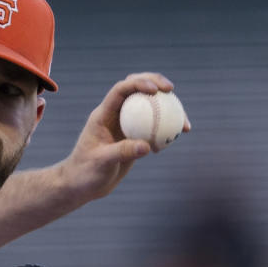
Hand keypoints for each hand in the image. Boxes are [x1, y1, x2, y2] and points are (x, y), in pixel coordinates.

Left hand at [62, 72, 190, 200]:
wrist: (82, 185)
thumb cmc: (85, 172)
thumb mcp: (101, 162)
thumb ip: (122, 152)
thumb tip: (147, 145)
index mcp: (103, 114)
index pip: (120, 90)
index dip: (138, 83)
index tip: (156, 90)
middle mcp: (115, 115)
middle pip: (136, 89)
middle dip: (154, 82)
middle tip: (172, 90)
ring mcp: (126, 125)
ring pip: (149, 107)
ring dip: (167, 107)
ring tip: (185, 123)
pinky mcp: (134, 136)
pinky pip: (155, 126)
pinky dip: (168, 128)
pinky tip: (181, 135)